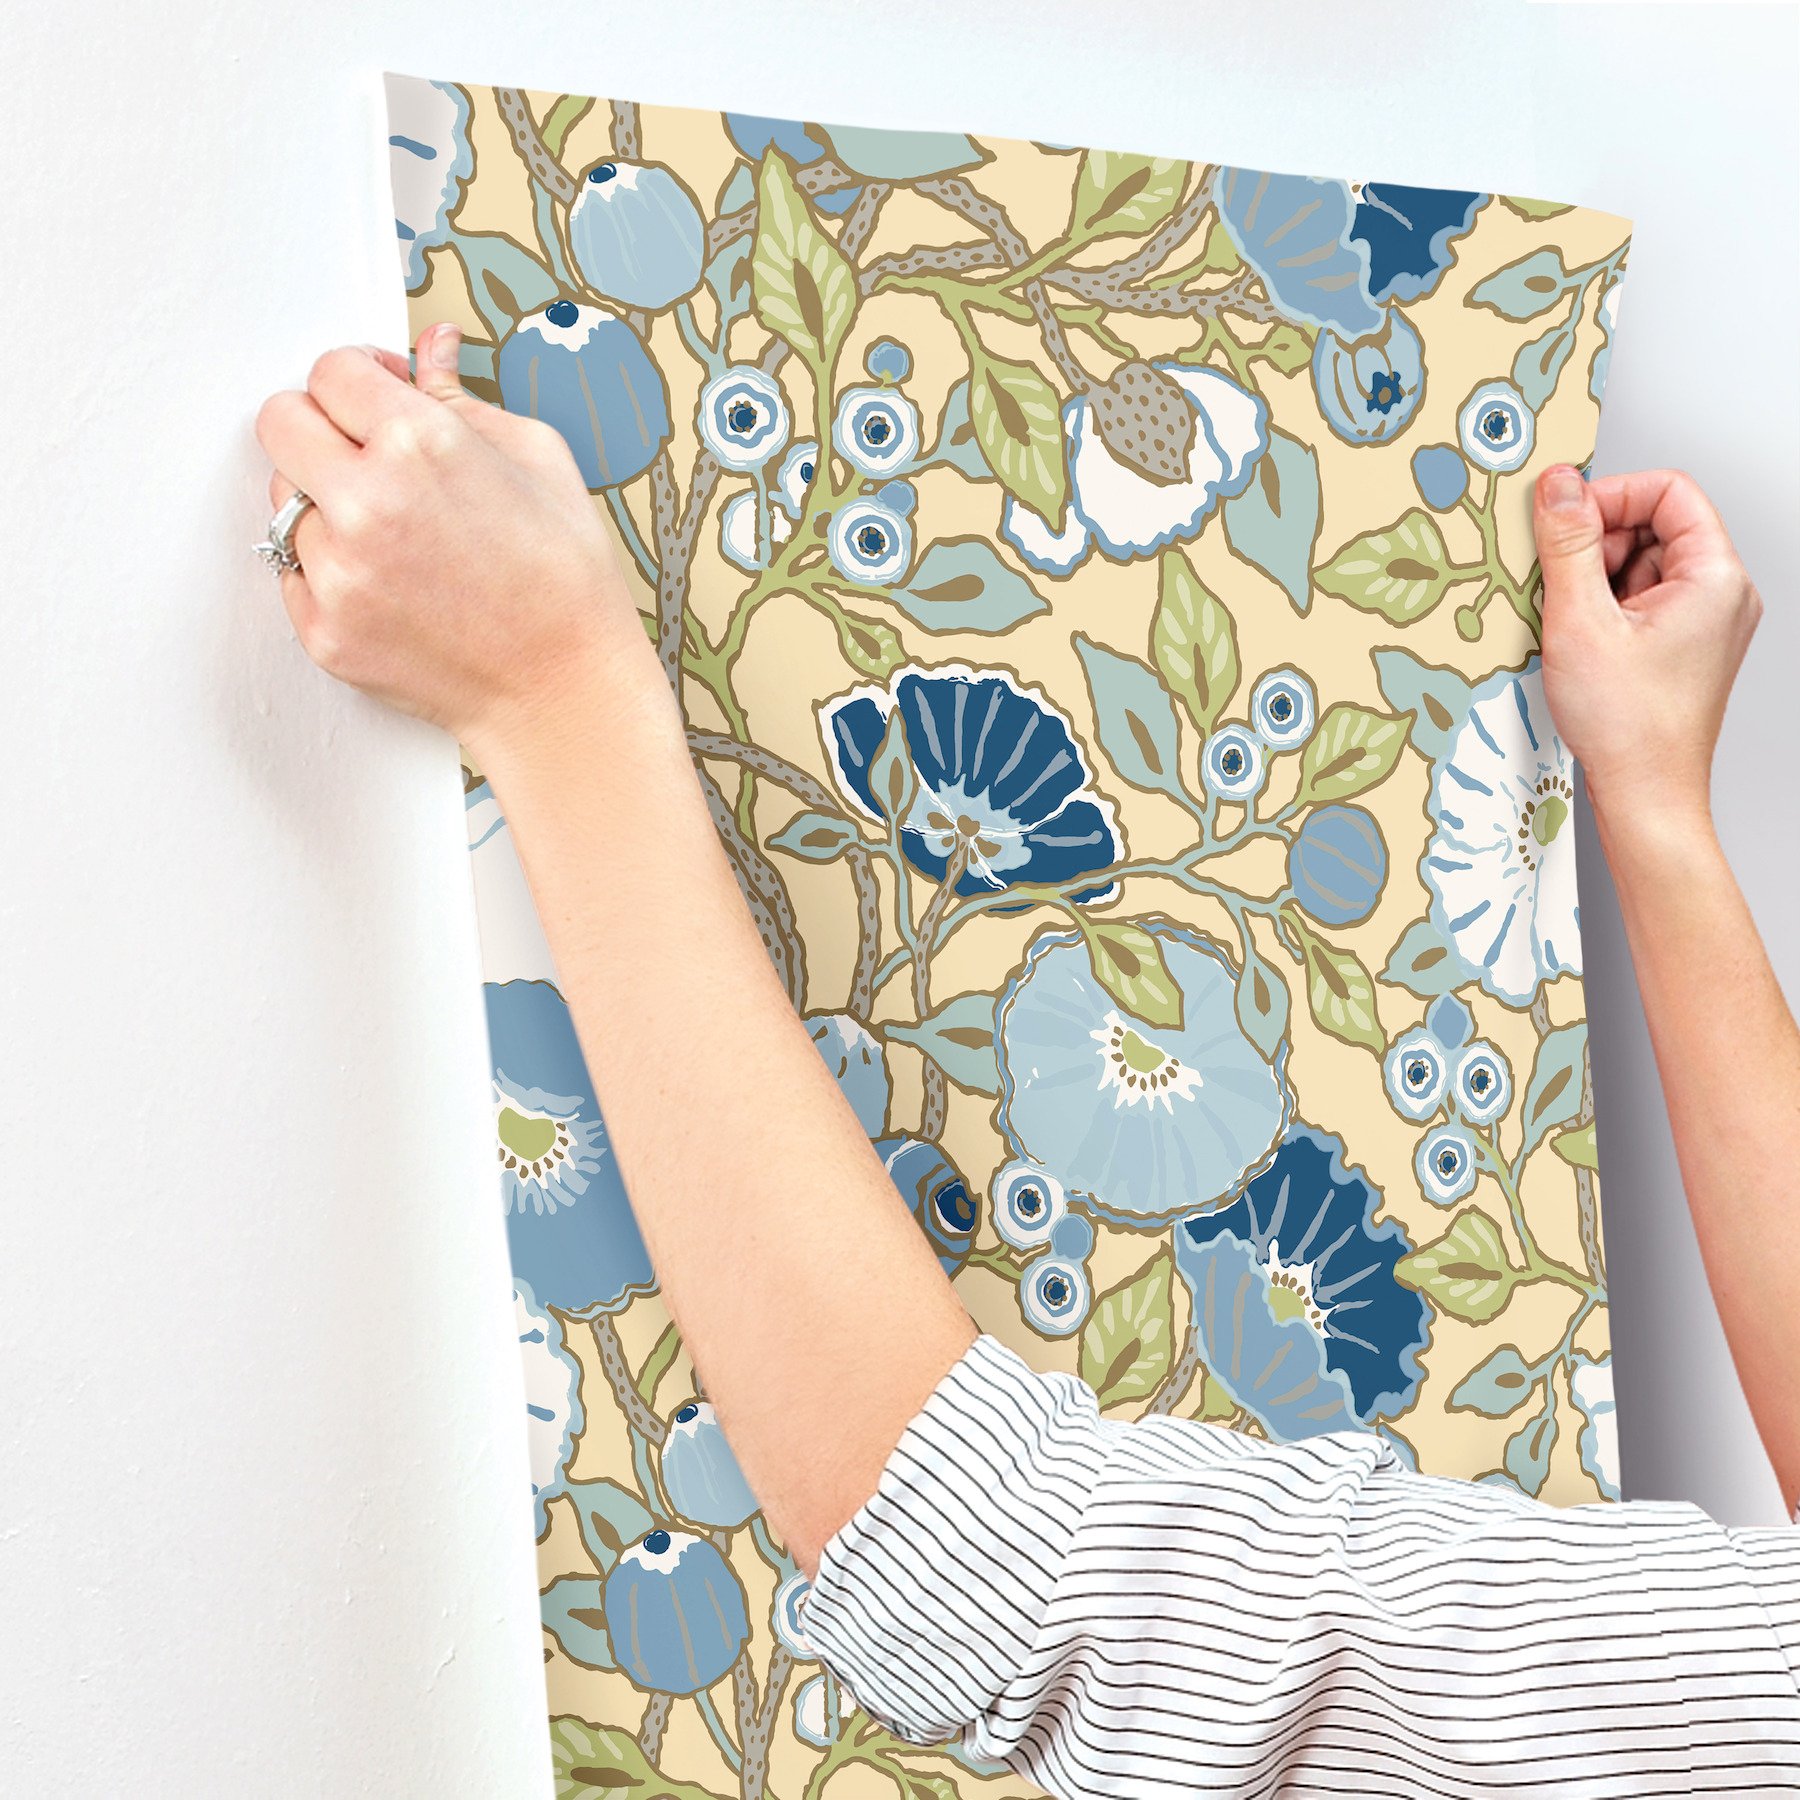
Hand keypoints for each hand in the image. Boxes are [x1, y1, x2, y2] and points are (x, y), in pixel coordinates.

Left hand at [254, 323, 655, 758]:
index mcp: (421, 444)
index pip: (330, 371)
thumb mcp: (538, 460)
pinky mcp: (324, 630)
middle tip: (364, 452)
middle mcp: (366, 504)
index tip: (376, 396)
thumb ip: (463, 397)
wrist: (565, 690)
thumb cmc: (566, 580)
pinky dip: (331, 571)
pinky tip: (392, 584)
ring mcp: (338, 573)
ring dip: (326, 505)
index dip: (357, 377)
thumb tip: (430, 350)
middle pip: (280, 422)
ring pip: (285, 502)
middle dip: (320, 426)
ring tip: (395, 535)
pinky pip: (294, 574)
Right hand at [1533, 464, 1761, 828]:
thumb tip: (1559, 486)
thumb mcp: (1580, 621)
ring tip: (1572, 624)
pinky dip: (1602, 610)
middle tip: (1560, 582)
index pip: (1669, 492)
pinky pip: (1639, 602)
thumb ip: (1568, 544)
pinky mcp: (1681, 647)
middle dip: (1597, 544)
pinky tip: (1580, 642)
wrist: (1646, 796)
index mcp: (1715, 577)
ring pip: (1641, 565)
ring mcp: (1703, 623)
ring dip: (1594, 581)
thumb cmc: (1630, 727)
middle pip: (1653, 527)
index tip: (1564, 518)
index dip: (1611, 496)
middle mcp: (1720, 595)